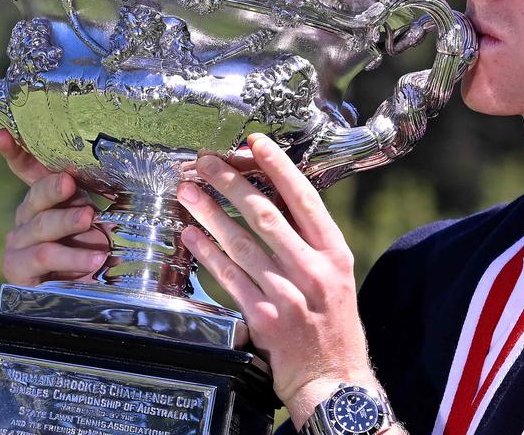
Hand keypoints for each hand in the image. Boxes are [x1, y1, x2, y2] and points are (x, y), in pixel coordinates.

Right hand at [0, 129, 108, 284]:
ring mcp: (19, 242)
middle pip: (36, 195)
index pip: (28, 170)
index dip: (16, 152)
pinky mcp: (18, 268)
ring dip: (67, 221)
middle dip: (53, 187)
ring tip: (92, 220)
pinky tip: (93, 260)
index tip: (2, 135)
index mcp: (47, 199)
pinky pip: (43, 256)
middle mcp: (28, 217)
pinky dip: (69, 257)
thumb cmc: (95, 251)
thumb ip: (105, 202)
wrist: (84, 298)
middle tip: (70, 183)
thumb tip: (135, 180)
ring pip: (41, 226)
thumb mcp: (104, 222)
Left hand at [177, 134, 378, 425]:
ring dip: (210, 213)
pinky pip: (228, 278)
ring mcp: (287, 295)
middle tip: (205, 161)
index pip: (304, 199)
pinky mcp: (264, 319)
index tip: (255, 143)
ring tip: (187, 192)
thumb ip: (311, 243)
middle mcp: (313, 270)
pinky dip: (207, 254)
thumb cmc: (334, 326)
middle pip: (265, 215)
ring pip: (241, 244)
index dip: (277, 167)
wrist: (334, 379)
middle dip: (231, 183)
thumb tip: (277, 201)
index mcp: (335, 253)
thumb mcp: (336, 276)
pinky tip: (190, 236)